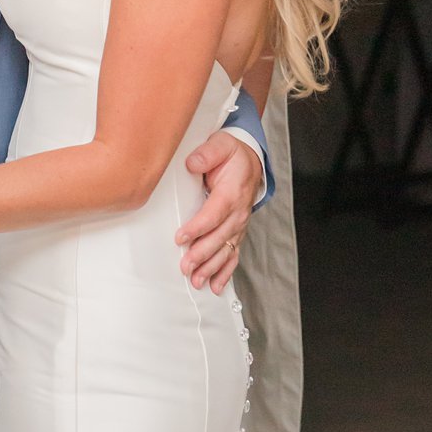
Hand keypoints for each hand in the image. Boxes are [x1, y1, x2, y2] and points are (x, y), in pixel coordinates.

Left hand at [176, 132, 256, 292]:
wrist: (250, 162)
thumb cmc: (232, 155)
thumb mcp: (221, 145)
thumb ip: (207, 153)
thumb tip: (192, 163)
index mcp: (233, 192)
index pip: (215, 213)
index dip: (198, 227)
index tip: (181, 238)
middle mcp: (238, 212)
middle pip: (220, 236)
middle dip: (203, 254)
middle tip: (186, 266)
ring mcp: (239, 224)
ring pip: (227, 250)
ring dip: (212, 267)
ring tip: (198, 281)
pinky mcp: (237, 232)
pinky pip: (233, 255)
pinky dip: (225, 272)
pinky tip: (216, 286)